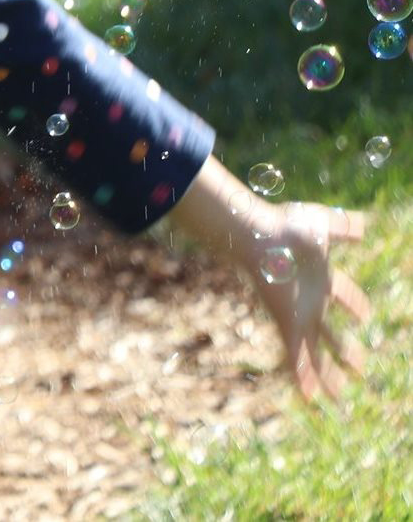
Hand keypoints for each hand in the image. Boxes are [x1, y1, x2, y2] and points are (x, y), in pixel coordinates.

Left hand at [246, 201, 370, 400]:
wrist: (259, 237)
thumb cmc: (287, 228)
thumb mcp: (322, 224)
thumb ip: (343, 226)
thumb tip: (363, 224)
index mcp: (321, 279)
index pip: (344, 294)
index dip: (355, 303)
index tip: (364, 314)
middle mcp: (310, 301)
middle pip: (329, 332)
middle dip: (343, 350)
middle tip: (358, 366)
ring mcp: (299, 316)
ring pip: (315, 353)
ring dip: (326, 375)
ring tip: (336, 397)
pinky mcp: (288, 324)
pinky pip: (297, 357)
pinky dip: (303, 378)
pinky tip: (310, 399)